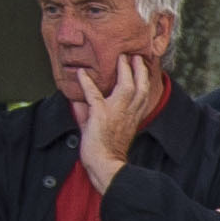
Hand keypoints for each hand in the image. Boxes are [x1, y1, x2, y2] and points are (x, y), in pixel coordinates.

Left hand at [68, 50, 163, 184]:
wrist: (106, 165)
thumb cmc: (104, 150)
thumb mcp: (97, 128)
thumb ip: (87, 112)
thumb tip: (75, 100)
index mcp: (133, 116)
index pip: (143, 94)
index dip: (144, 79)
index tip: (144, 66)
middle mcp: (129, 113)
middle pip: (141, 87)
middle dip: (140, 70)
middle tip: (137, 55)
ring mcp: (116, 113)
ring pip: (126, 86)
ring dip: (125, 70)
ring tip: (122, 57)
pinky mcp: (101, 115)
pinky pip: (94, 94)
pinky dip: (86, 83)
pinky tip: (81, 72)